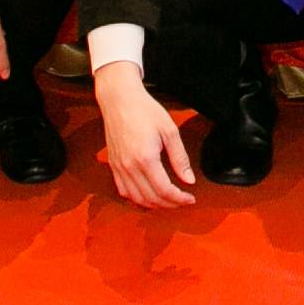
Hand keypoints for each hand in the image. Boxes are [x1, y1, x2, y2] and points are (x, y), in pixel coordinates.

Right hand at [93, 66, 199, 208]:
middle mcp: (129, 167)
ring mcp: (119, 168)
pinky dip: (138, 198)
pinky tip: (149, 195)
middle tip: (183, 200)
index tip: (190, 198)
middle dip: (170, 204)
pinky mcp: (113, 166)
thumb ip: (180, 158)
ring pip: (137, 199)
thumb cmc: (144, 110)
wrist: (119, 100)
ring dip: (154, 204)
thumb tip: (189, 179)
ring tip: (169, 200)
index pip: (164, 190)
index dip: (179, 199)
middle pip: (151, 198)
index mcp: (145, 158)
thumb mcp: (170, 131)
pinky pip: (124, 191)